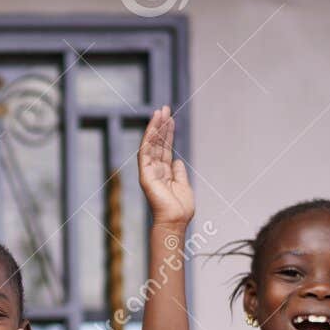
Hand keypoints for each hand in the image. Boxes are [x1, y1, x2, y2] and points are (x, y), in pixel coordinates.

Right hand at [138, 106, 194, 224]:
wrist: (175, 221)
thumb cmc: (180, 209)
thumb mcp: (183, 185)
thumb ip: (179, 172)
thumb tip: (178, 161)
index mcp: (164, 173)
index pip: (165, 149)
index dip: (168, 133)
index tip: (171, 118)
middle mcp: (155, 170)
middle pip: (158, 143)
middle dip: (161, 125)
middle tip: (165, 108)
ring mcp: (149, 171)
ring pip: (151, 144)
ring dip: (155, 127)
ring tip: (160, 111)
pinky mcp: (145, 174)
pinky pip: (146, 151)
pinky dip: (149, 137)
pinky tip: (154, 124)